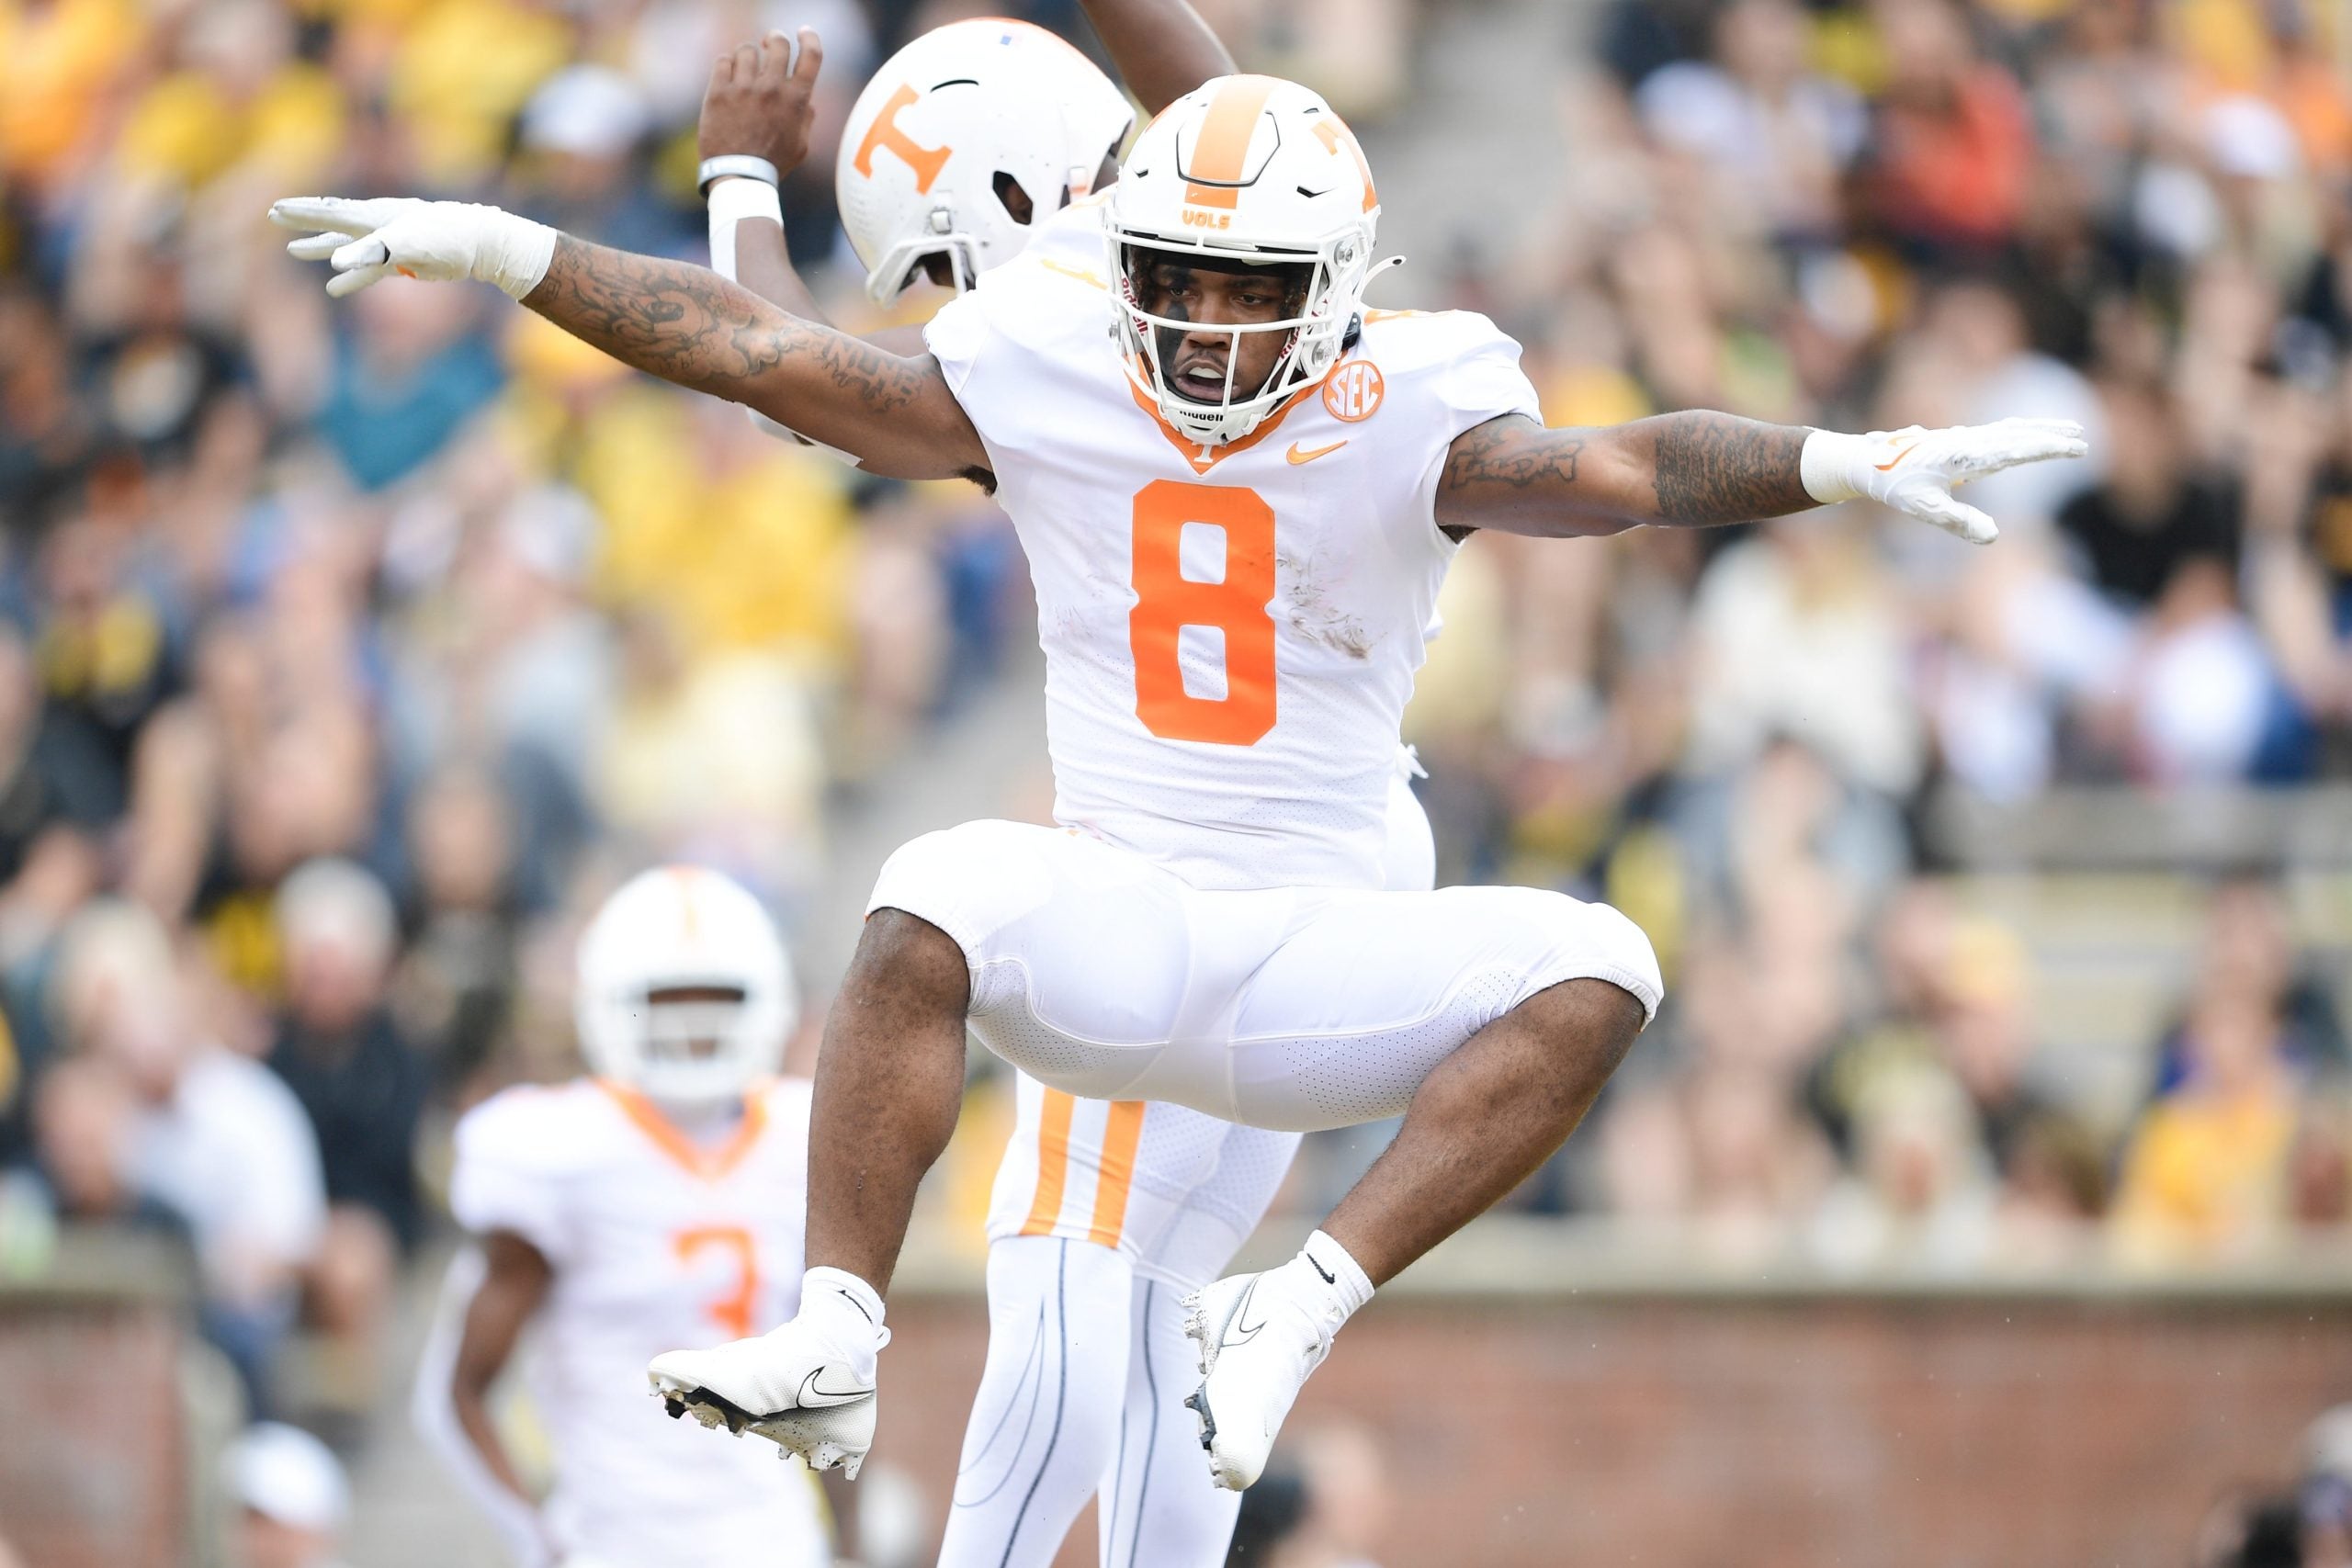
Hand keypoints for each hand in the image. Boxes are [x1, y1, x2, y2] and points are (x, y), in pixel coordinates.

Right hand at [269, 195, 555, 299]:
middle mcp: (377, 226)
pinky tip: (334, 288)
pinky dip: (351, 279)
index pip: (329, 212)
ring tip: (294, 252)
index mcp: (374, 217)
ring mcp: (389, 243)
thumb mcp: (406, 243)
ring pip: (347, 247)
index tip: (275, 209)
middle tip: (273, 217)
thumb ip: (369, 252)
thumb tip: (334, 263)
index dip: (302, 213)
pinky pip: (368, 270)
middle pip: (333, 224)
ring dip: (321, 249)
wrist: (479, 243)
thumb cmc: (443, 237)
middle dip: (304, 223)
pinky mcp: (402, 261)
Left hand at [700, 28, 822, 173]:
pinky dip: (726, 65)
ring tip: (745, 69)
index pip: (812, 54)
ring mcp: (743, 89)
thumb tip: (807, 100)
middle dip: (775, 39)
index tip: (803, 33)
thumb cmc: (773, 164)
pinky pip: (722, 61)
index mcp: (796, 100)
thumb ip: (806, 118)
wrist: (739, 177)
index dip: (810, 38)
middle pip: (778, 43)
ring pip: (747, 49)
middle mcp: (771, 88)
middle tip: (769, 44)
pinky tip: (728, 78)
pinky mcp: (718, 92)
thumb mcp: (801, 145)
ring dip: (748, 56)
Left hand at [1802, 417, 2088, 544]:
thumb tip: (1993, 536)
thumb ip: (1959, 521)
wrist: (1867, 462)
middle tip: (2084, 441)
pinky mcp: (1959, 440)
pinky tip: (2028, 434)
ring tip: (2069, 432)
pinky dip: (2020, 430)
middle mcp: (1969, 441)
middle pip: (2019, 434)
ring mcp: (1964, 438)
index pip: (2017, 450)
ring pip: (2010, 429)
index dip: (2048, 449)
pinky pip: (1998, 431)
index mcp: (1966, 456)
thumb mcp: (1925, 509)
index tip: (2076, 448)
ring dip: (2040, 430)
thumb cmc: (1895, 487)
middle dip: (2051, 437)